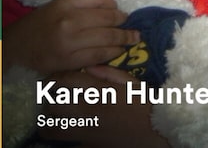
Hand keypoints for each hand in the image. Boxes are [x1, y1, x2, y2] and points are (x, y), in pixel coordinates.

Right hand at [3, 0, 139, 73]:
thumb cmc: (40, 25)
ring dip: (124, 39)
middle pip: (109, 18)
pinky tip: (118, 50)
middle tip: (131, 26)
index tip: (118, 9)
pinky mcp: (69, 60)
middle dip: (124, 22)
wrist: (15, 48)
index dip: (113, 3)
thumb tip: (115, 8)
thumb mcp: (58, 6)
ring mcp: (69, 41)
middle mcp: (68, 20)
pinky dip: (113, 52)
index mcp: (64, 2)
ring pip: (108, 38)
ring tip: (132, 38)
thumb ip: (83, 4)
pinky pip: (100, 55)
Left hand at [38, 68, 169, 147]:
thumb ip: (110, 73)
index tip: (53, 78)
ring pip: (52, 127)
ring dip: (48, 121)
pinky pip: (64, 142)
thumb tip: (87, 67)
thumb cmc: (147, 105)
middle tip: (51, 97)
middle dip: (48, 99)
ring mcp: (86, 131)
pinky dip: (60, 136)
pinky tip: (64, 131)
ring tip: (53, 116)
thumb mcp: (133, 83)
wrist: (158, 132)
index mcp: (102, 92)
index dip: (55, 77)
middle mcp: (89, 111)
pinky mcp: (87, 146)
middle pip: (53, 104)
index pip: (67, 80)